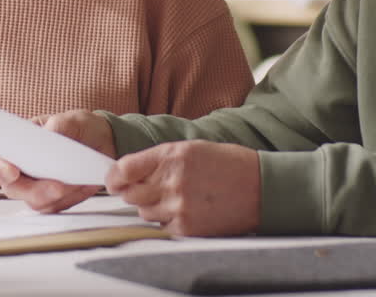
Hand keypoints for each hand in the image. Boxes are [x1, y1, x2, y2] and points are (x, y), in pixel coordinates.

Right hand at [0, 110, 114, 212]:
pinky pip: (56, 207)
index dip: (0, 168)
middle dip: (34, 190)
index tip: (12, 172)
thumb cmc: (81, 129)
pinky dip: (70, 198)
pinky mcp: (53, 199)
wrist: (102, 143)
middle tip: (57, 186)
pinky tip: (82, 184)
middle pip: (13, 188)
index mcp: (18, 144)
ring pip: (35, 201)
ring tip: (75, 182)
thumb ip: (61, 125)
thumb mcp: (74, 120)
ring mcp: (36, 186)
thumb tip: (50, 134)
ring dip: (56, 195)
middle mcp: (22, 168)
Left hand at [107, 140, 260, 235]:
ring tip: (176, 197)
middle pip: (130, 194)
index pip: (125, 168)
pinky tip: (187, 209)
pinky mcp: (187, 227)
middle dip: (133, 191)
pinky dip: (168, 220)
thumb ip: (158, 159)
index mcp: (172, 156)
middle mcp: (173, 181)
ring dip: (152, 206)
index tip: (114, 180)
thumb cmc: (228, 164)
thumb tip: (127, 172)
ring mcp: (179, 206)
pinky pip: (162, 226)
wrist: (261, 188)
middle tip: (147, 188)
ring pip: (144, 212)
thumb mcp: (191, 148)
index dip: (114, 176)